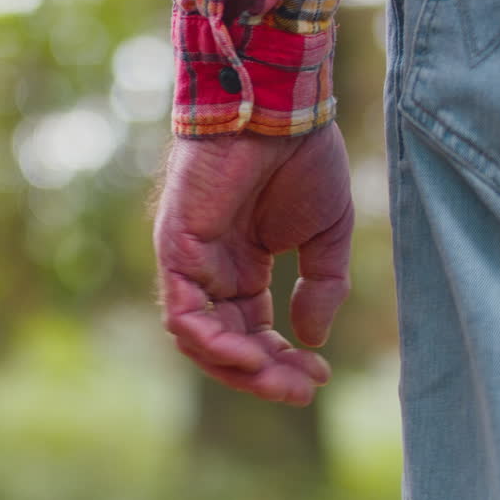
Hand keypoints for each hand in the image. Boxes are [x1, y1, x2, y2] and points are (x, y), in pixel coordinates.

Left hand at [154, 123, 353, 406]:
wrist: (279, 110)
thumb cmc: (301, 159)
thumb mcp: (325, 236)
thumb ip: (320, 288)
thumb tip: (310, 339)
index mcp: (241, 268)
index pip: (252, 332)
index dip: (282, 360)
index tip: (319, 375)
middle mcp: (210, 271)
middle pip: (225, 343)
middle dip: (263, 374)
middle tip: (302, 389)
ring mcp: (189, 261)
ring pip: (198, 338)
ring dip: (238, 367)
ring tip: (279, 380)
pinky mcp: (174, 249)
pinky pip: (181, 312)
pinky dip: (210, 340)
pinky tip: (247, 354)